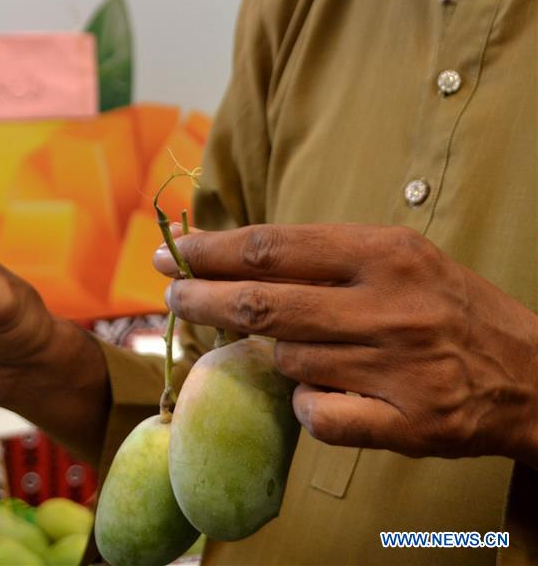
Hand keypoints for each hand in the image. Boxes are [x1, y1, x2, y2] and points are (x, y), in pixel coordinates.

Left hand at [153, 224, 537, 466]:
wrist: (532, 374)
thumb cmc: (447, 308)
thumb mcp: (397, 259)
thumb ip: (323, 259)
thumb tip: (234, 258)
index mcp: (385, 253)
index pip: (272, 248)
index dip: (211, 252)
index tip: (174, 253)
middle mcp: (388, 307)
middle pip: (262, 304)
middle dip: (200, 299)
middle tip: (169, 296)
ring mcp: (398, 367)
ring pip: (286, 361)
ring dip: (274, 356)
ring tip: (295, 348)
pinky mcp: (407, 423)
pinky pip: (316, 415)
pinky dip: (305, 405)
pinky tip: (322, 393)